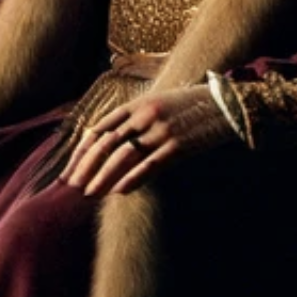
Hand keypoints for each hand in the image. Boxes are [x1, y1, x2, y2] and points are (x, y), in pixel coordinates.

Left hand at [58, 86, 232, 196]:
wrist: (227, 105)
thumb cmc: (190, 106)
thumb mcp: (157, 104)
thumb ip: (135, 119)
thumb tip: (110, 141)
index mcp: (135, 104)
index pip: (98, 129)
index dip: (81, 150)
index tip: (69, 167)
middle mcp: (143, 116)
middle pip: (105, 144)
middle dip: (86, 166)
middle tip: (72, 185)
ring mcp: (160, 130)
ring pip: (123, 156)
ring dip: (103, 176)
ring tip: (90, 192)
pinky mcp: (178, 145)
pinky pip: (150, 165)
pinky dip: (132, 178)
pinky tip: (119, 191)